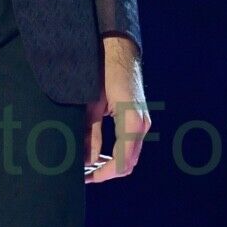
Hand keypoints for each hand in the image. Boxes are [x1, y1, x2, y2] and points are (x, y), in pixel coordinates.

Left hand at [86, 36, 149, 183]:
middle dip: (106, 172)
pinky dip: (116, 154)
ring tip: (88, 166)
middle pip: (128, 163)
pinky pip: (130, 144)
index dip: (102, 174)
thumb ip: (89, 134)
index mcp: (131, 121)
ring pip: (130, 155)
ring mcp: (142, 120)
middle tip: (83, 175)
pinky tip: (99, 153)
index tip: (84, 178)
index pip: (121, 161)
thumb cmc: (103, 70)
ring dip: (111, 164)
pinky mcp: (139, 117)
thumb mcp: (92, 104)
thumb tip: (84, 160)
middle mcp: (141, 124)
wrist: (119, 47)